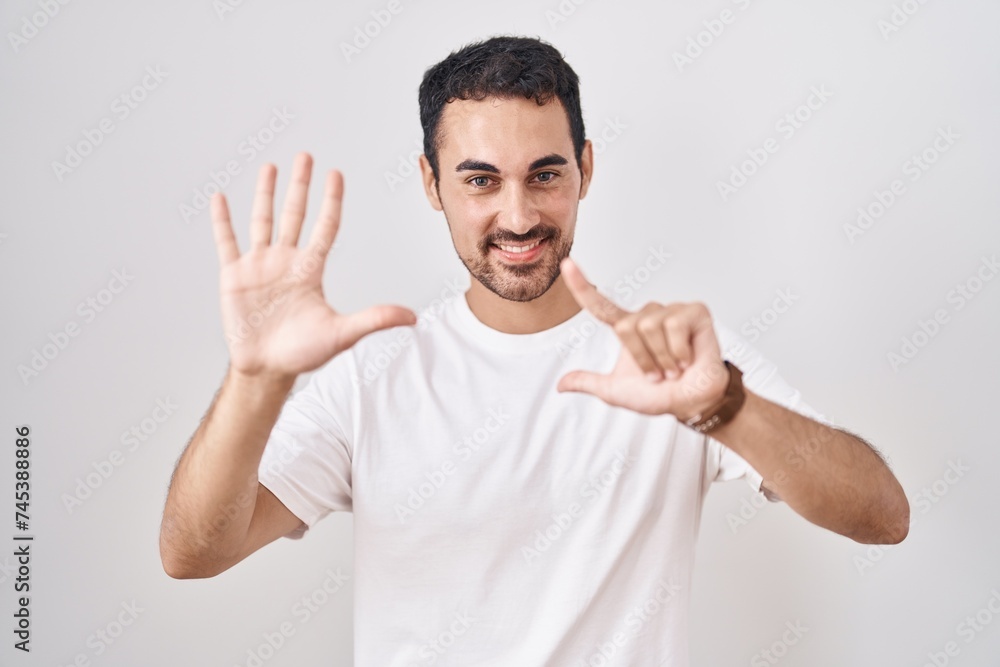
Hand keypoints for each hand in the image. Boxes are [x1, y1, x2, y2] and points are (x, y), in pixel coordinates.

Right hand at [210, 152, 416, 379]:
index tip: (336, 174)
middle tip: (305, 157)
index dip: (331, 202)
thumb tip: (412, 317)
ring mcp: (259, 267)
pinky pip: (227, 242)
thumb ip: (374, 319)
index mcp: (310, 270)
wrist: (267, 369)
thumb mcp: (342, 334)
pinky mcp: (234, 277)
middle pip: (294, 215)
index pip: (324, 228)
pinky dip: (222, 221)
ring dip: (265, 194)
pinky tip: (220, 198)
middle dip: (300, 186)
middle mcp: (285, 262)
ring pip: (262, 221)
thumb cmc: (303, 353)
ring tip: (270, 167)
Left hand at [555, 257, 728, 420]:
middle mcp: (648, 315)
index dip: (581, 286)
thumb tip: (561, 385)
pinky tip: (687, 358)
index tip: (567, 265)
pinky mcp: (695, 311)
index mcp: (628, 329)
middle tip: (658, 374)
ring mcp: (672, 310)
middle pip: (626, 327)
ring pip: (649, 326)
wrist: (691, 404)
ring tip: (674, 367)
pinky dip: (679, 350)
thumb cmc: (660, 394)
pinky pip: (675, 324)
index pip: (600, 306)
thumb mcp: (616, 391)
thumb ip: (589, 383)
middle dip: (642, 358)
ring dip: (661, 358)